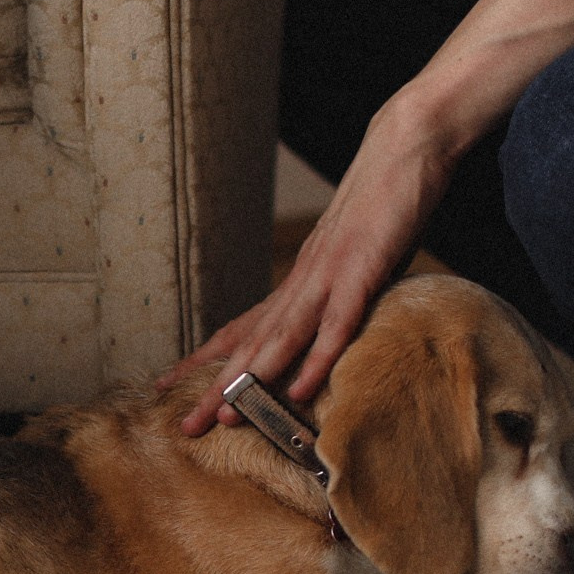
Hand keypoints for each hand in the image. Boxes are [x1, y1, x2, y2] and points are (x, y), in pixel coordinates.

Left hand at [163, 98, 461, 434]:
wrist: (404, 149)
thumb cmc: (384, 205)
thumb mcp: (355, 260)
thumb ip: (341, 295)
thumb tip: (334, 327)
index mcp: (297, 281)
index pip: (241, 327)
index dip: (205, 360)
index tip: (169, 386)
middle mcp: (301, 282)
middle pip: (249, 343)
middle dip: (214, 387)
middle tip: (186, 425)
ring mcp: (327, 277)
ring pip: (280, 338)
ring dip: (250, 380)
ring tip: (224, 416)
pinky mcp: (361, 272)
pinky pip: (335, 324)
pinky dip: (316, 359)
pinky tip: (297, 389)